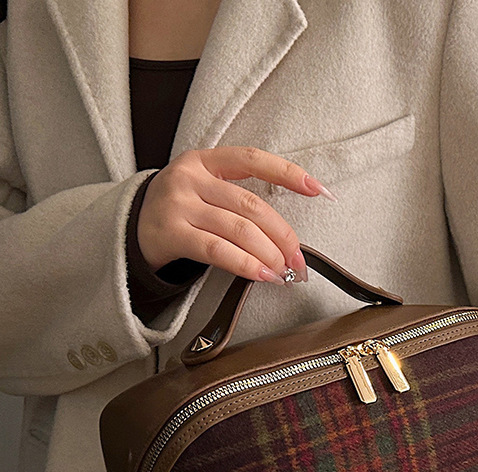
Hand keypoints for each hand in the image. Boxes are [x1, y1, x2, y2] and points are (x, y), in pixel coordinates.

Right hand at [136, 145, 336, 281]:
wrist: (129, 230)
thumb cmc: (178, 212)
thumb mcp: (202, 189)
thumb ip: (237, 199)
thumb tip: (284, 235)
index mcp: (204, 160)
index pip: (251, 160)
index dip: (287, 173)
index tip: (318, 189)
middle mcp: (190, 178)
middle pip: (251, 205)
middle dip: (282, 235)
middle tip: (298, 259)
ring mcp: (178, 205)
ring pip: (238, 229)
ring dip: (268, 254)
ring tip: (283, 272)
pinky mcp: (171, 234)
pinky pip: (218, 251)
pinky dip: (246, 265)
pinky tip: (261, 275)